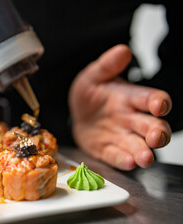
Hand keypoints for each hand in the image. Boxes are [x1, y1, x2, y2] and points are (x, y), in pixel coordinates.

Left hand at [68, 45, 171, 169]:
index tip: (159, 105)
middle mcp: (130, 119)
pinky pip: (117, 156)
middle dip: (157, 133)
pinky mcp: (107, 150)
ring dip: (143, 152)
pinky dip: (123, 160)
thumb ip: (107, 65)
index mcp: (130, 98)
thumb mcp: (93, 76)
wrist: (75, 114)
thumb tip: (123, 50)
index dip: (158, 102)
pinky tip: (128, 162)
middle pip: (152, 126)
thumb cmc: (90, 94)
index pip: (151, 99)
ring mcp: (120, 136)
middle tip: (156, 137)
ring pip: (138, 146)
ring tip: (145, 157)